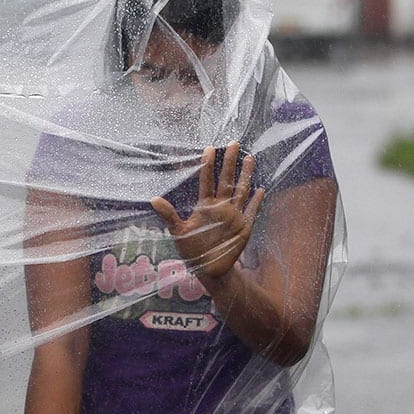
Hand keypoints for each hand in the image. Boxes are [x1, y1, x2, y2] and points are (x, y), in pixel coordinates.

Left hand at [151, 142, 264, 279]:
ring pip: (241, 190)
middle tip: (234, 143)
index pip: (207, 181)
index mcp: (205, 206)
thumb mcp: (178, 232)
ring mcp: (234, 216)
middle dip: (230, 162)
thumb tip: (153, 199)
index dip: (208, 165)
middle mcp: (221, 207)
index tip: (209, 149)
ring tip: (250, 158)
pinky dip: (256, 201)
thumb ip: (169, 215)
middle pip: (227, 180)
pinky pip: (251, 211)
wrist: (208, 269)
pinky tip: (261, 189)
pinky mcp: (244, 227)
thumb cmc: (192, 250)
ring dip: (246, 175)